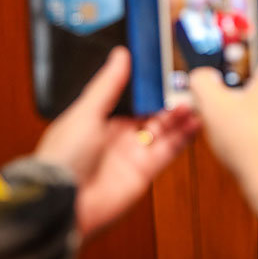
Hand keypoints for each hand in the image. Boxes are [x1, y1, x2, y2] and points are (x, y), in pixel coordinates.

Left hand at [35, 48, 200, 238]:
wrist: (63, 202)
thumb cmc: (62, 157)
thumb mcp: (86, 112)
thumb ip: (108, 84)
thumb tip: (120, 56)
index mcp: (101, 120)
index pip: (134, 98)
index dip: (151, 86)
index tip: (167, 71)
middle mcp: (120, 136)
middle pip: (153, 113)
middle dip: (170, 100)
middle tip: (188, 86)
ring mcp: (134, 154)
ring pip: (166, 130)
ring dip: (180, 116)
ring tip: (195, 101)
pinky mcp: (146, 171)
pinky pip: (170, 150)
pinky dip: (184, 137)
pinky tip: (194, 122)